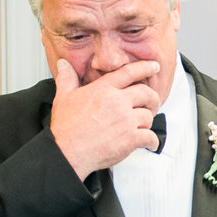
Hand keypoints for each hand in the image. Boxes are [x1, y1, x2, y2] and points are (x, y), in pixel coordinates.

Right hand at [49, 59, 162, 180]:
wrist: (67, 151)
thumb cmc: (66, 127)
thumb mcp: (63, 97)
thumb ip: (67, 78)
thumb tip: (64, 65)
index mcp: (104, 90)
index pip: (129, 72)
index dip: (145, 67)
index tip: (154, 67)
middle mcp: (118, 102)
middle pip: (147, 93)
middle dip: (152, 99)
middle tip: (152, 103)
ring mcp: (126, 121)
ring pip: (149, 116)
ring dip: (148, 122)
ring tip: (143, 125)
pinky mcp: (130, 139)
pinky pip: (150, 137)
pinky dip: (152, 141)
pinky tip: (150, 143)